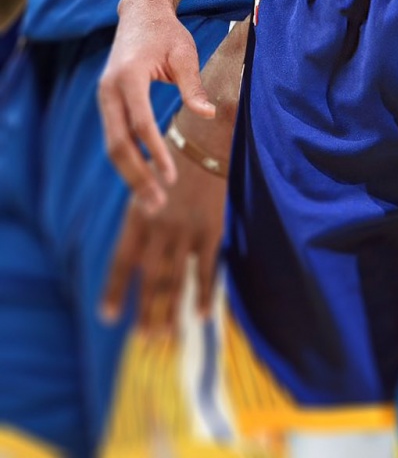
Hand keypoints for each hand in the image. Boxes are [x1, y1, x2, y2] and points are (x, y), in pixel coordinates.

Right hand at [99, 0, 214, 212]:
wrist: (140, 13)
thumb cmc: (167, 33)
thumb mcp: (185, 53)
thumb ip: (193, 86)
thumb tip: (208, 115)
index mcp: (128, 76)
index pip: (139, 123)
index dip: (154, 151)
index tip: (170, 177)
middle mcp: (109, 90)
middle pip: (117, 143)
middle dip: (136, 175)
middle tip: (157, 203)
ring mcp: (104, 98)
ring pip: (112, 145)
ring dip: (130, 174)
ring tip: (151, 202)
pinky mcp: (108, 103)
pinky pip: (115, 137)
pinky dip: (128, 160)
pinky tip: (144, 179)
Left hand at [100, 111, 230, 332]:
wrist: (211, 136)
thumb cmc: (179, 158)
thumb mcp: (151, 184)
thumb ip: (145, 220)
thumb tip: (138, 256)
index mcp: (139, 215)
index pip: (121, 261)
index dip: (114, 291)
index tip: (107, 317)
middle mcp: (159, 227)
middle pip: (150, 279)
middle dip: (146, 311)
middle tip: (145, 339)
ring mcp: (187, 230)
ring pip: (175, 281)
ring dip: (169, 312)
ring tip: (165, 337)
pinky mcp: (212, 229)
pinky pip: (207, 270)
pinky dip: (204, 295)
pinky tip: (201, 316)